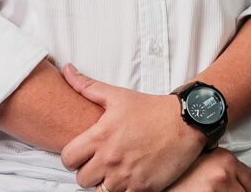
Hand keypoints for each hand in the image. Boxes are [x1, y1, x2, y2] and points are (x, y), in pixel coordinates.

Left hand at [60, 66, 204, 190]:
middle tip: (97, 163)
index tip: (80, 153)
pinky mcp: (144, 188)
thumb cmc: (149, 109)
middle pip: (82, 179)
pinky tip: (128, 177)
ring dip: (104, 183)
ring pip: (101, 191)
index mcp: (100, 136)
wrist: (183, 123)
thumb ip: (86, 85)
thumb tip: (67, 70)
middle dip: (87, 171)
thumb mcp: (116, 95)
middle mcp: (111, 159)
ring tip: (113, 170)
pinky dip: (124, 190)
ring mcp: (127, 176)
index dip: (71, 156)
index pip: (68, 159)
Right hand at [165, 149, 250, 190]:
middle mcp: (224, 172)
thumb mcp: (208, 162)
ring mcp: (220, 189)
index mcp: (224, 158)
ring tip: (208, 190)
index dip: (238, 185)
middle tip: (212, 187)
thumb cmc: (181, 175)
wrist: (165, 185)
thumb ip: (234, 167)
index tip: (222, 184)